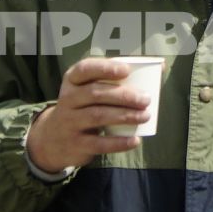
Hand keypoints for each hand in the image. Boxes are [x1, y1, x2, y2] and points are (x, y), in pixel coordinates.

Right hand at [24, 56, 148, 174]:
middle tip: (146, 99)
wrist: (52, 139)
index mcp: (72, 81)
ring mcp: (70, 122)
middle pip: (95, 94)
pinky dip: (119, 142)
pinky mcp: (76, 144)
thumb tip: (159, 67)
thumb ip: (115, 79)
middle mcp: (68, 99)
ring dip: (124, 116)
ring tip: (145, 116)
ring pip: (98, 116)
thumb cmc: (82, 107)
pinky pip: (99, 143)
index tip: (126, 70)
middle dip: (123, 95)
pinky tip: (135, 140)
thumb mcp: (87, 89)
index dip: (105, 68)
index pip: (85, 69)